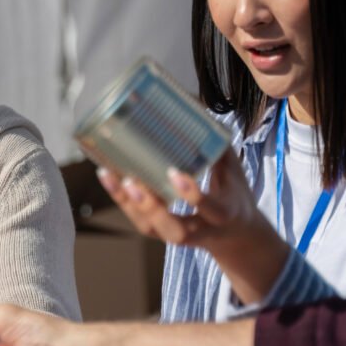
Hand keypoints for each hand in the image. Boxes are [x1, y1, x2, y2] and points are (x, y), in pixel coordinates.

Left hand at [99, 152, 290, 302]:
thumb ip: (217, 146)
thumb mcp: (234, 172)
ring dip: (127, 203)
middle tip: (132, 183)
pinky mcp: (162, 233)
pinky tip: (108, 178)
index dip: (191, 194)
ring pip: (150, 228)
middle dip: (151, 209)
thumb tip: (197, 110)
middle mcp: (200, 229)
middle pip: (174, 230)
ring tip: (108, 175)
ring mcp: (178, 234)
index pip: (208, 207)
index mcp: (223, 213)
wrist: (237, 236)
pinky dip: (123, 201)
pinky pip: (139, 221)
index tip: (174, 173)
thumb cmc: (234, 196)